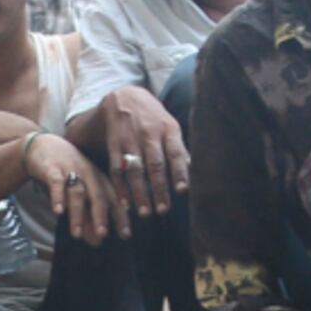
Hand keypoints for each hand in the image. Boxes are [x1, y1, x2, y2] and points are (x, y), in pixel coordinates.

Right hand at [24, 131, 128, 244]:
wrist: (43, 146)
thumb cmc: (66, 173)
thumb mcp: (80, 193)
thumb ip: (87, 215)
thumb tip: (97, 241)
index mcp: (99, 179)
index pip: (113, 199)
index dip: (120, 216)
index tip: (125, 235)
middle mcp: (88, 173)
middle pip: (98, 195)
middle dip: (101, 216)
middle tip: (102, 235)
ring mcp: (70, 169)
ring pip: (77, 192)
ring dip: (78, 214)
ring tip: (77, 234)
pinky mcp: (52, 168)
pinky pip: (56, 183)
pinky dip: (58, 197)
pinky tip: (58, 212)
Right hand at [93, 85, 187, 206]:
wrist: (124, 96)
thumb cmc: (154, 119)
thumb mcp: (170, 126)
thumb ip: (179, 149)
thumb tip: (196, 173)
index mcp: (168, 129)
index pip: (175, 152)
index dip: (179, 171)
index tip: (182, 191)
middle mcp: (149, 133)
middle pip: (155, 164)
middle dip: (159, 188)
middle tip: (163, 210)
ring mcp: (130, 138)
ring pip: (135, 168)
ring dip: (139, 192)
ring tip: (144, 213)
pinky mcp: (114, 143)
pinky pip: (116, 168)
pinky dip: (120, 186)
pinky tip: (124, 202)